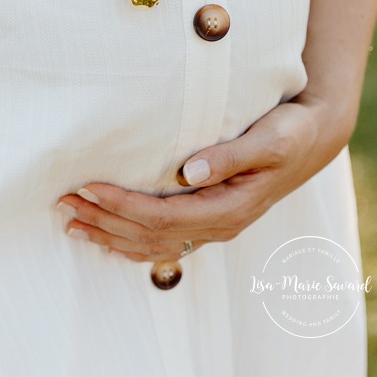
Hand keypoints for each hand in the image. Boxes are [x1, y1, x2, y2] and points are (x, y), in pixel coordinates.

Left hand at [56, 96, 353, 261]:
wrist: (312, 140)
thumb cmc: (290, 134)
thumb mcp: (268, 140)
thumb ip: (229, 156)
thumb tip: (189, 170)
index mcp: (229, 207)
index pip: (163, 215)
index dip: (123, 205)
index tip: (88, 187)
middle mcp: (218, 224)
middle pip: (149, 234)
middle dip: (104, 220)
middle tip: (64, 202)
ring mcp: (213, 226)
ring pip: (152, 243)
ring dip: (109, 233)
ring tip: (71, 222)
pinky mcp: (208, 218)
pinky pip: (162, 242)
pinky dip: (129, 241)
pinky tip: (105, 235)